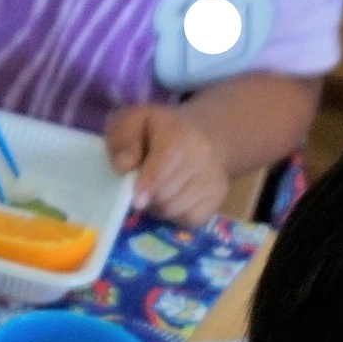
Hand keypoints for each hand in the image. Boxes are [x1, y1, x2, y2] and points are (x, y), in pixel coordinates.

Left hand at [106, 102, 232, 225]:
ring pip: (175, 210)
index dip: (148, 187)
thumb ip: (122, 138)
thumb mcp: (132, 121)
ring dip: (158, 208)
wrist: (202, 134)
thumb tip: (123, 166)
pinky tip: (173, 199)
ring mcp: (214, 178)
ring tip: (156, 191)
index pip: (163, 169)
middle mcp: (202, 156)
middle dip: (146, 198)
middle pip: (165, 196)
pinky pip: (190, 219)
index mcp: (178, 135)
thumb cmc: (157, 131)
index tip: (137, 200)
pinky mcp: (220, 197)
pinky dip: (175, 216)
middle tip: (139, 189)